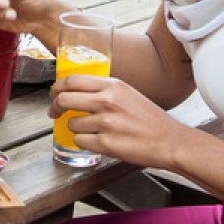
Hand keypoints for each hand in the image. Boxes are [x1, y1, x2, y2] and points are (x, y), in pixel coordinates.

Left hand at [49, 74, 190, 170]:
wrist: (169, 141)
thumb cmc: (150, 119)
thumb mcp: (127, 93)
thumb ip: (104, 90)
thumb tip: (77, 91)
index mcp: (112, 85)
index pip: (72, 80)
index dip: (56, 88)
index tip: (53, 94)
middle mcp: (107, 101)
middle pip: (64, 99)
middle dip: (55, 107)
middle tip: (55, 112)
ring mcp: (106, 122)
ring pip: (72, 124)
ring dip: (74, 129)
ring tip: (89, 131)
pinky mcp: (106, 143)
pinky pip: (81, 141)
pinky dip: (84, 142)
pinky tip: (96, 141)